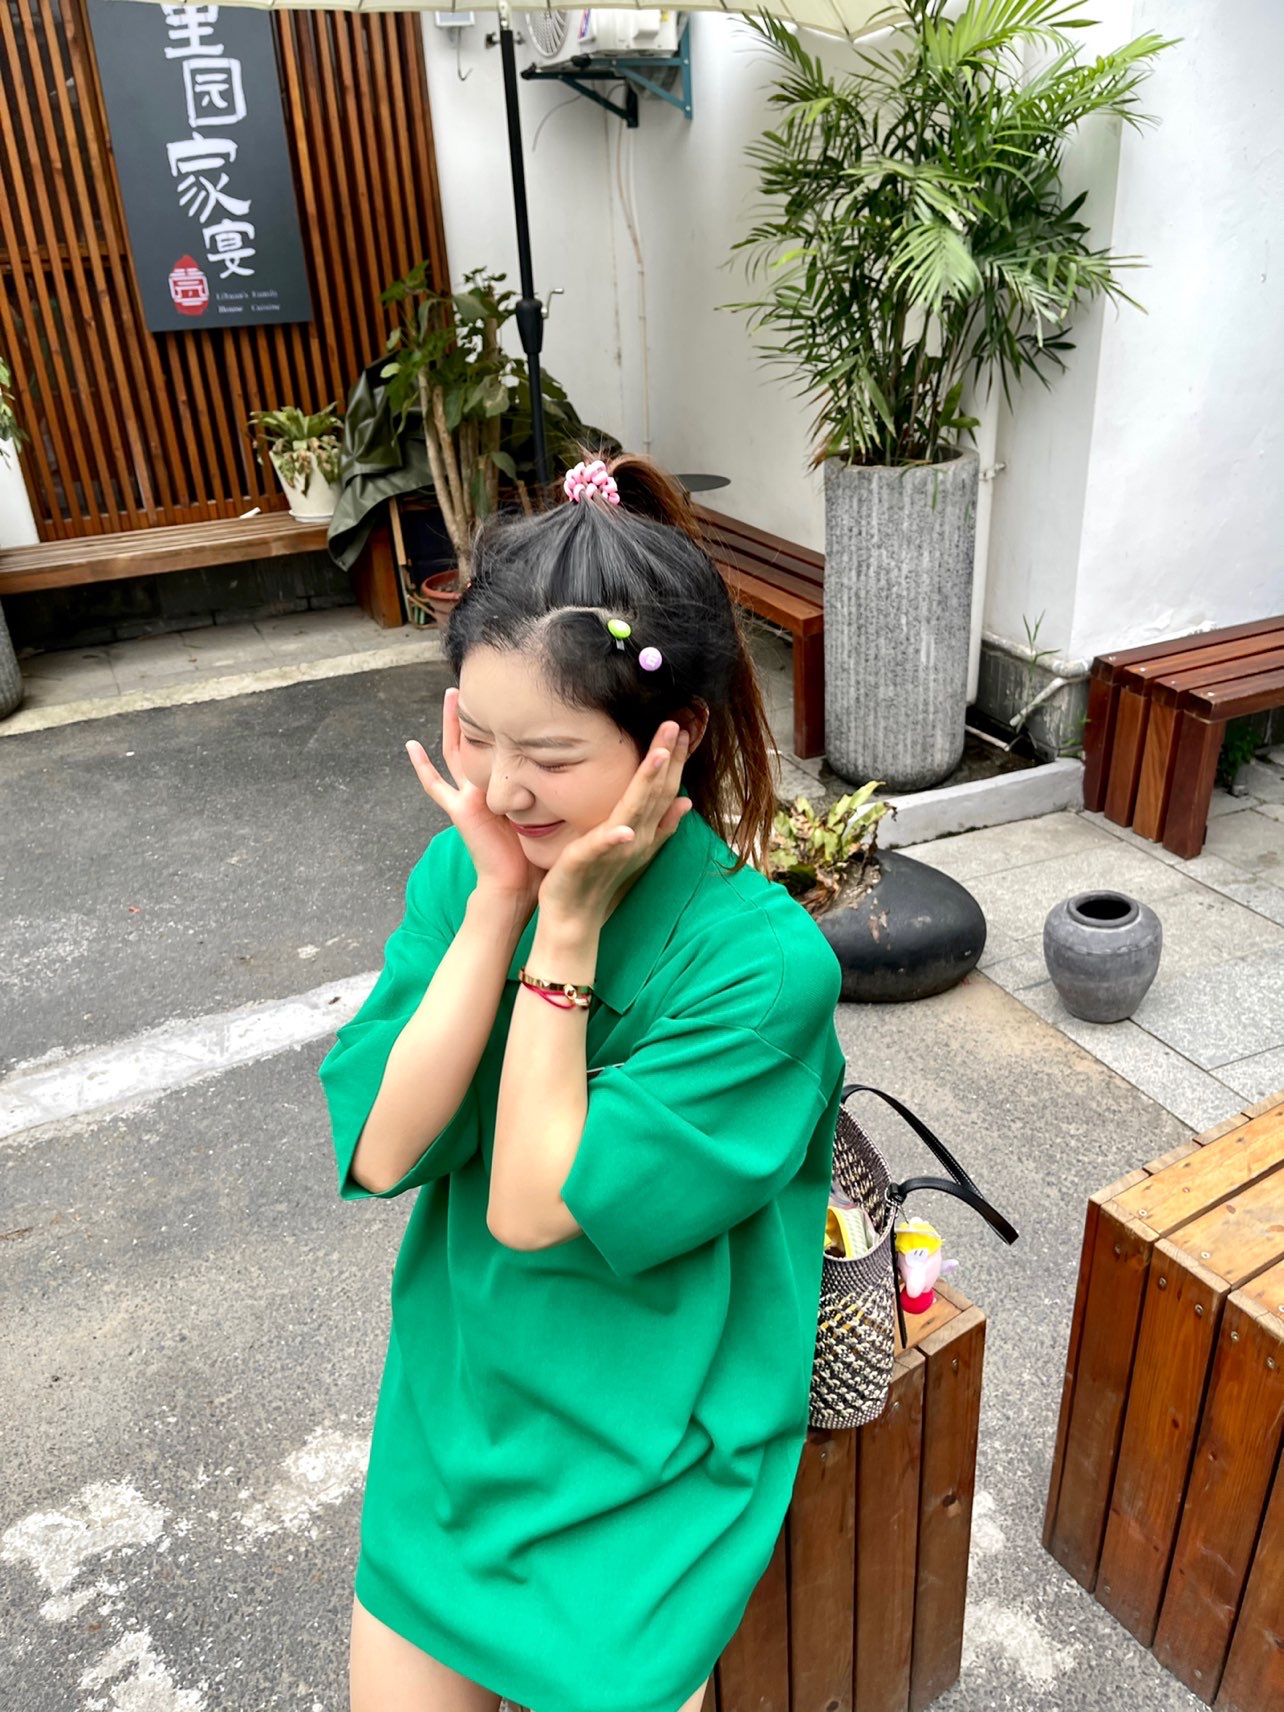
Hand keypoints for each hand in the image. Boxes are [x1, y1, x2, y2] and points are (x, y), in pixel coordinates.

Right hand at [405, 688, 541, 910]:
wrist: (515, 883)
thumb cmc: (536, 856)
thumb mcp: (549, 813)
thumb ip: (559, 792)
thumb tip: (592, 768)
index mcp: (505, 789)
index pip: (506, 749)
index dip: (509, 725)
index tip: (519, 696)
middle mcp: (485, 788)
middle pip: (480, 741)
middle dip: (480, 713)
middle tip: (481, 681)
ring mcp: (468, 796)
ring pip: (458, 752)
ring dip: (454, 723)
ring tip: (453, 693)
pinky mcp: (460, 808)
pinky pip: (436, 785)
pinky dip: (422, 767)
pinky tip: (411, 746)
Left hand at [536, 719, 693, 927]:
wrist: (576, 915)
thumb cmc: (600, 877)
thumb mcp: (635, 847)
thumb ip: (662, 825)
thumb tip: (687, 802)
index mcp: (645, 831)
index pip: (666, 789)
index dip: (675, 760)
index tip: (683, 728)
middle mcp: (637, 838)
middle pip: (657, 794)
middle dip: (667, 759)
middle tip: (676, 725)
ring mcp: (616, 850)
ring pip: (636, 812)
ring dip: (648, 784)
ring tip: (659, 755)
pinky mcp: (588, 860)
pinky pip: (603, 847)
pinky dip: (616, 839)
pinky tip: (625, 830)